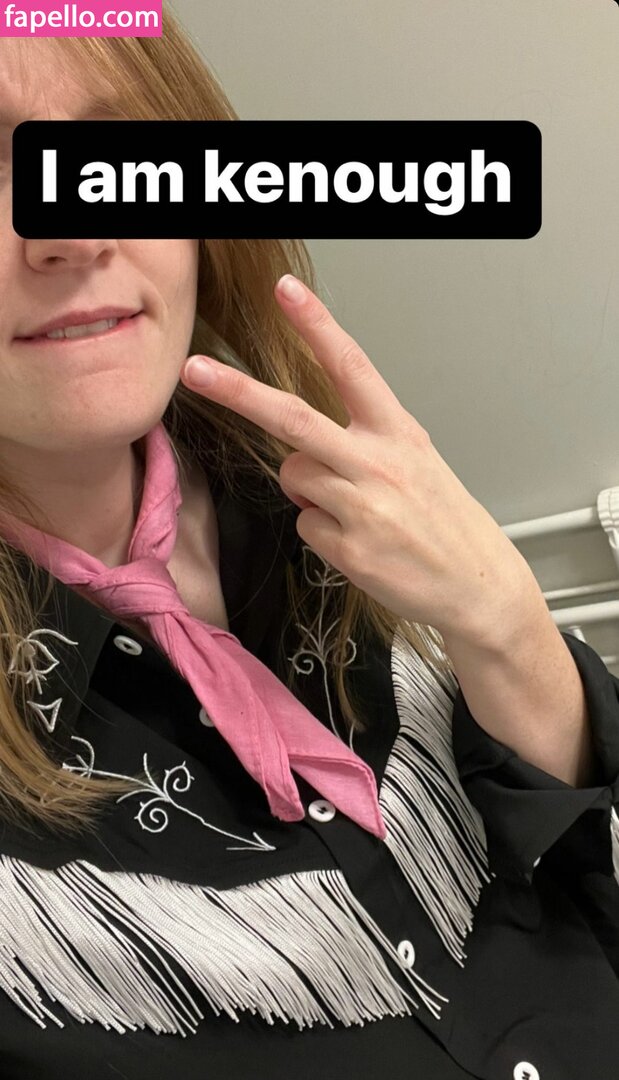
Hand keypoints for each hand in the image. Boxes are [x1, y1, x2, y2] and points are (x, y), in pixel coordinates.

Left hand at [180, 274, 539, 646]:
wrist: (476, 582)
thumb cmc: (444, 520)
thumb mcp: (416, 461)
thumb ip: (361, 443)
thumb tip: (305, 449)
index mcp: (398, 432)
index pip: (351, 366)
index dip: (317, 325)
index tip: (286, 292)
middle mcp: (378, 462)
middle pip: (294, 418)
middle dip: (238, 392)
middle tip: (195, 370)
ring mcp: (362, 506)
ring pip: (293, 477)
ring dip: (308, 491)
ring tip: (356, 512)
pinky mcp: (350, 548)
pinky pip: (305, 524)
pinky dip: (322, 532)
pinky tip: (359, 542)